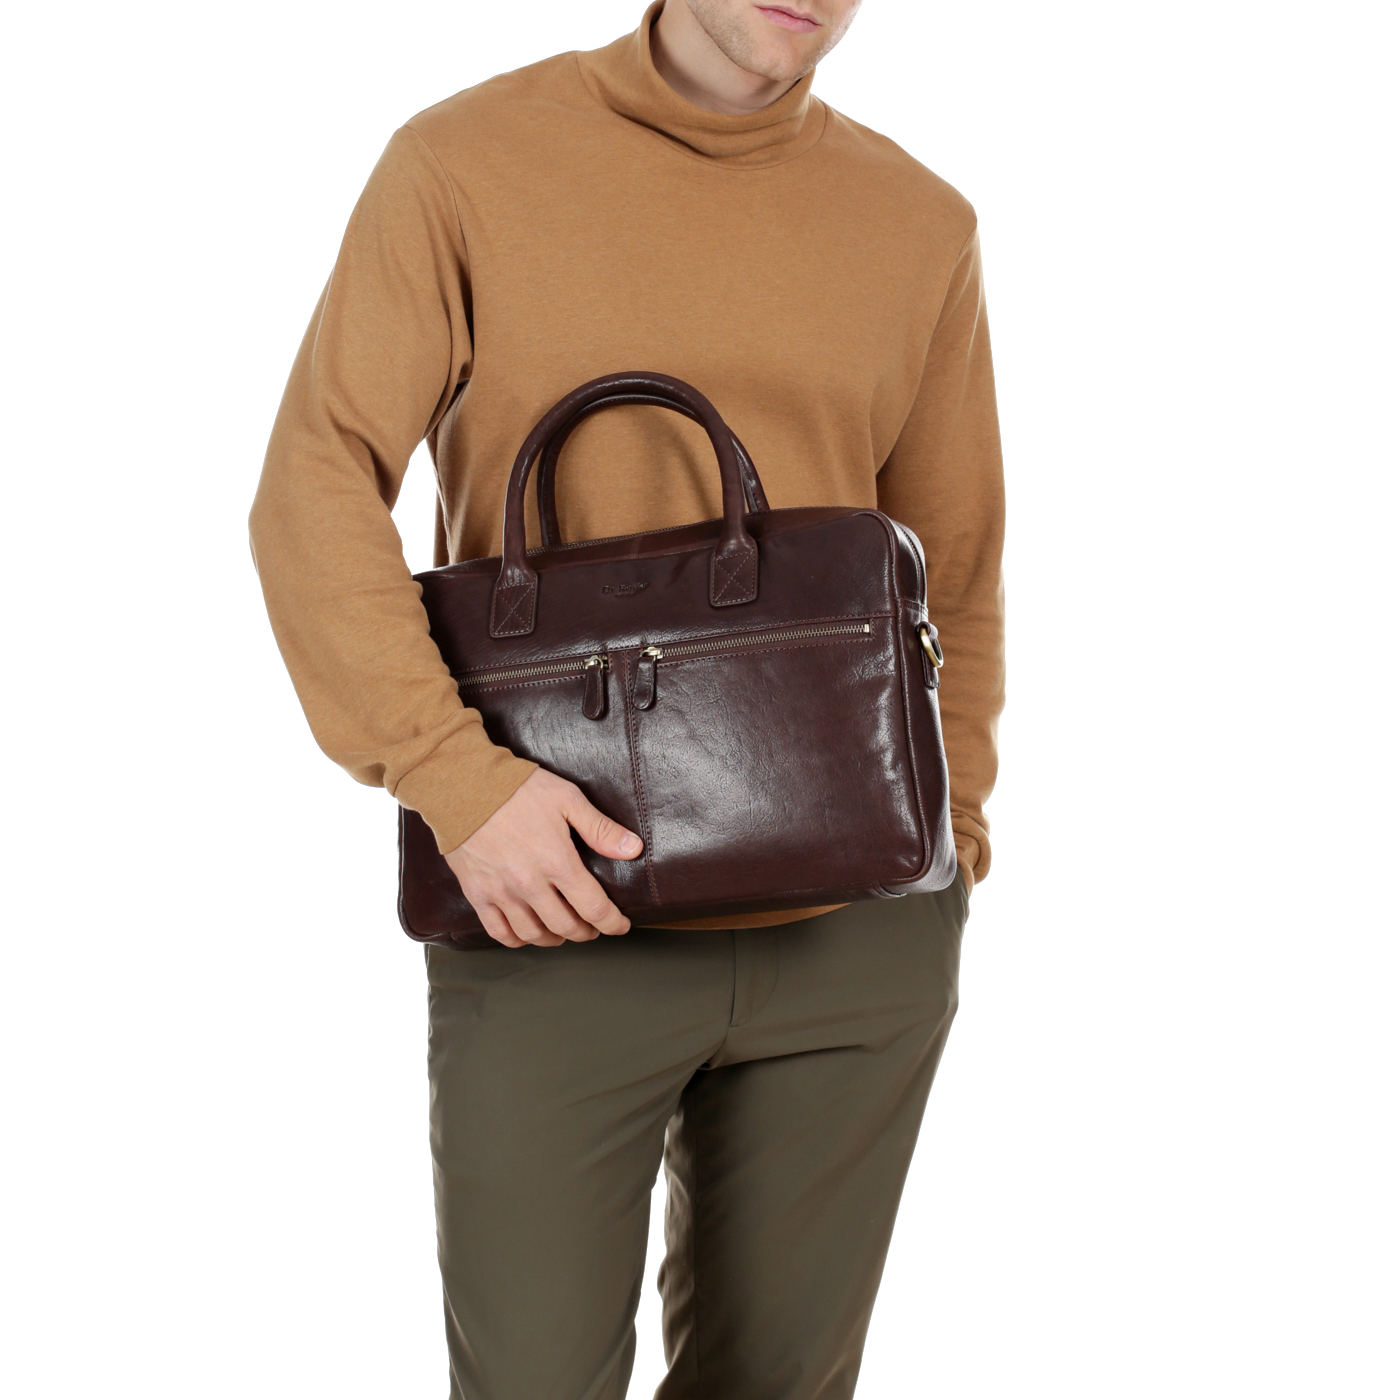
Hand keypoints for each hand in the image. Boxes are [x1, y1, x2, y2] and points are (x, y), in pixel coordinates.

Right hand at [444, 768, 641, 947]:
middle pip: (566, 927)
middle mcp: (530, 884)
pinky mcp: (478, 894)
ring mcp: (501, 892)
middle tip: (594, 927)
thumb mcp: (567, 799)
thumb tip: (633, 849)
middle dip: (586, 932)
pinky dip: (518, 940)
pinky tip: (529, 932)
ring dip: (555, 938)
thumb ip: (600, 828)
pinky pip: (499, 932)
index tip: (621, 926)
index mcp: (556, 861)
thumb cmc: (517, 789)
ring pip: (534, 935)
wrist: (463, 786)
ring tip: (564, 930)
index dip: (613, 923)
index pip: (594, 908)